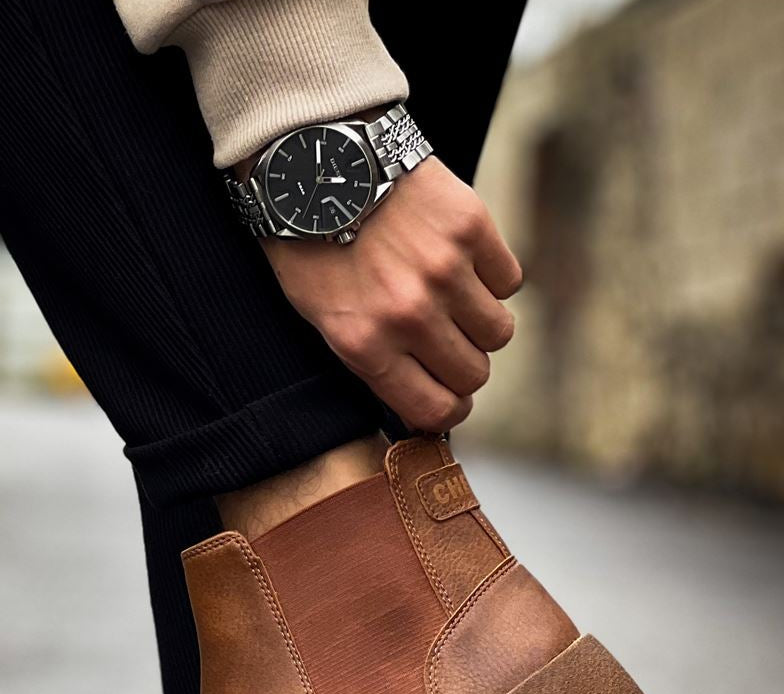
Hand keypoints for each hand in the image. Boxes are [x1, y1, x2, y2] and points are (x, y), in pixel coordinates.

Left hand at [258, 157, 521, 431]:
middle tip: (450, 347)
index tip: (449, 400)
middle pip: (474, 374)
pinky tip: (464, 264)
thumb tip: (419, 398)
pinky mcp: (471, 227)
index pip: (436, 410)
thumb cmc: (311, 243)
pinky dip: (493, 278)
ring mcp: (444, 270)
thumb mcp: (320, 318)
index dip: (449, 411)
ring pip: (499, 331)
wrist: (317, 157)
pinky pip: (509, 280)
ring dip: (483, 325)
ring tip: (457, 303)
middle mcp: (409, 315)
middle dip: (465, 369)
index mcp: (366, 345)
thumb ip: (370, 361)